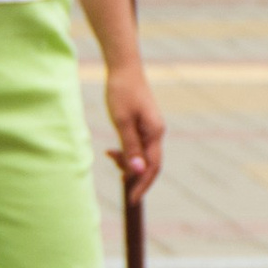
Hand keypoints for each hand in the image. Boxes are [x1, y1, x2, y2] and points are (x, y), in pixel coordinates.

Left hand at [104, 61, 164, 202]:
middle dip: (138, 177)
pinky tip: (113, 151)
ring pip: (144, 155)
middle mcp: (157, 132)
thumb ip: (130, 147)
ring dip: (130, 163)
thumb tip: (137, 171)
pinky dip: (128, 153)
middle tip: (122, 187)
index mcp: (155, 132)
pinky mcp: (144, 124)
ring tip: (111, 158)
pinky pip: (140, 145)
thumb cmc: (121, 92)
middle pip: (151, 164)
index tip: (132, 199)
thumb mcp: (122, 121)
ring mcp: (152, 128)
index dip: (142, 184)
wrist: (123, 68)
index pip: (152, 167)